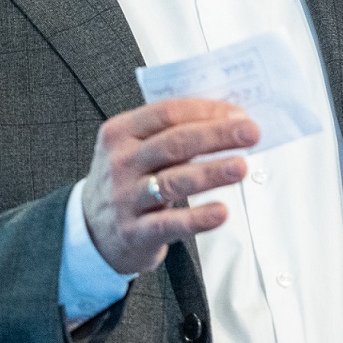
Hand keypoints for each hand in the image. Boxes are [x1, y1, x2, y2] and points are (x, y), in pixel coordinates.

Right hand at [80, 98, 257, 274]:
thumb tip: (230, 121)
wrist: (92, 231)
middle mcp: (121, 162)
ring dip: (211, 173)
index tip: (239, 114)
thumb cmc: (127, 182)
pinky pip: (170, 223)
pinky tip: (221, 212)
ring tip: (240, 167)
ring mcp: (125, 198)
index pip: (167, 113)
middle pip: (175, 143)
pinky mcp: (134, 231)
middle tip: (251, 133)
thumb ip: (172, 133)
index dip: (207, 111)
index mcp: (121, 132)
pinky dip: (197, 218)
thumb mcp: (135, 150)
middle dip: (217, 136)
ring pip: (174, 181)